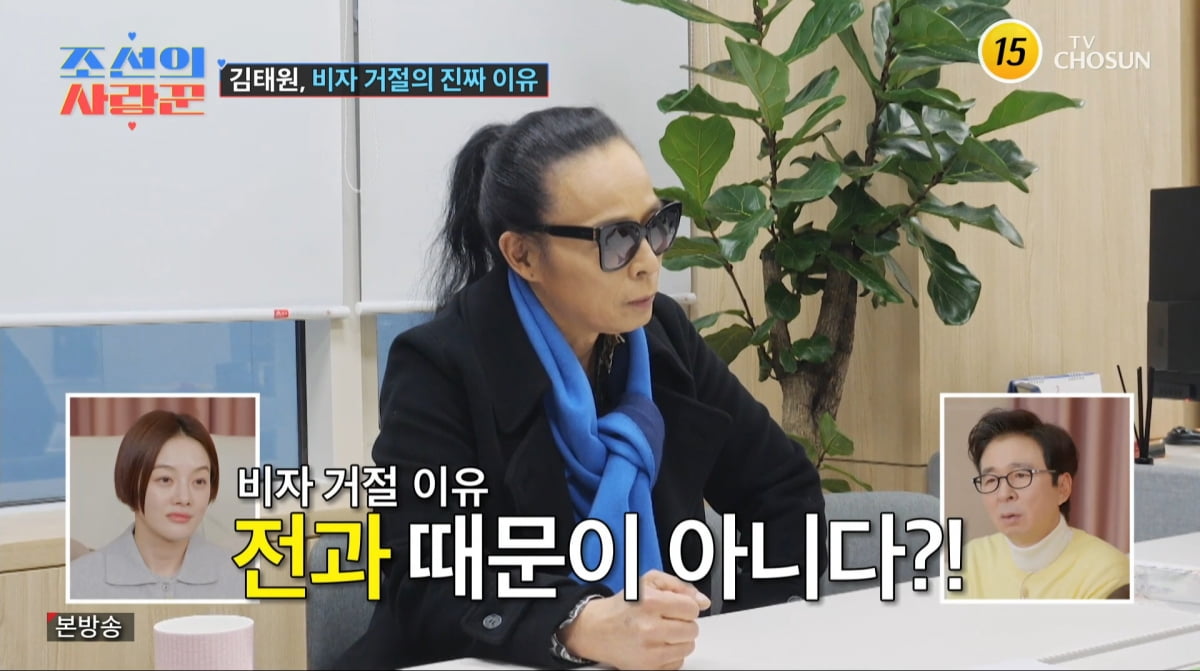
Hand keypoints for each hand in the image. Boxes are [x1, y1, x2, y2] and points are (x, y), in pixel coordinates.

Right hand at [559, 570, 710, 669]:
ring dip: (678, 639)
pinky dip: (670, 654)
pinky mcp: (647, 668)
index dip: (686, 606)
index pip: (692, 609)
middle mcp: (650, 628)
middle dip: (683, 623)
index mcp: (651, 602)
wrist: (597, 629)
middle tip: (666, 619)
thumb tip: (703, 601)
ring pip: (688, 647)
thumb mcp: (649, 581)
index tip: (675, 607)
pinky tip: (656, 645)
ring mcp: (649, 651)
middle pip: (692, 630)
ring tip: (660, 632)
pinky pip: (677, 662)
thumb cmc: (624, 605)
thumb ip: (680, 586)